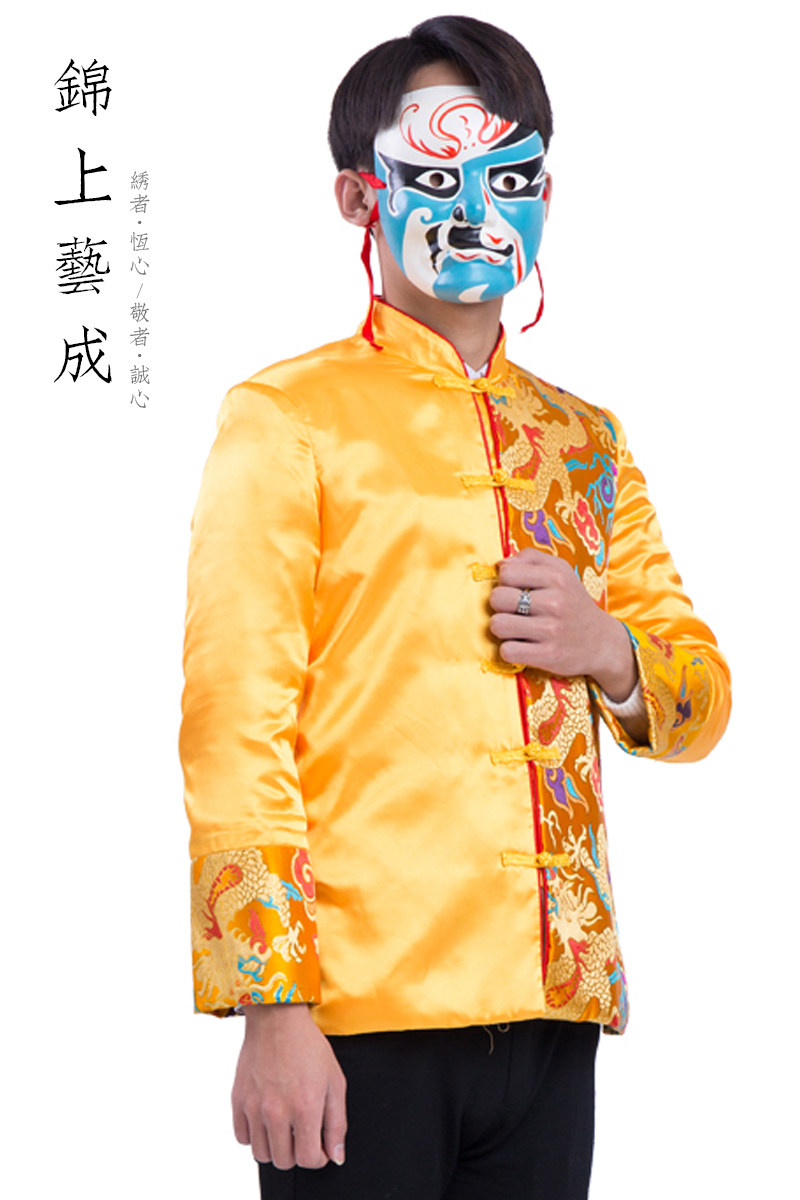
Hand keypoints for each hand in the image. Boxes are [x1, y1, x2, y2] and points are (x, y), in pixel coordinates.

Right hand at [232, 1003, 346, 1169]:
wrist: (277, 1019)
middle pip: (284, 1162)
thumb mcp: (335, 1081)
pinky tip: (266, 1119)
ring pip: (261, 1154)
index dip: (318, 1158)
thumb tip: (335, 1156)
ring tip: (284, 1127)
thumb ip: (337, 1123)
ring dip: (275, 1147)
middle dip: (297, 1153)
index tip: (319, 1147)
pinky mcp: (238, 1100)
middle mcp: (277, 1112)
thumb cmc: (309, 1047)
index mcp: (305, 1108)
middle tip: (302, 1134)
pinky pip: (242, 1138)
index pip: (308, 1160)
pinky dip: (254, 1135)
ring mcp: (254, 1107)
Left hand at [489, 548, 637, 701]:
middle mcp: (555, 602)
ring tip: (517, 629)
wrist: (601, 642)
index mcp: (556, 577)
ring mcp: (551, 630)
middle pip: (497, 598)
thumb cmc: (572, 602)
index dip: (505, 583)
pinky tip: (522, 646)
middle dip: (500, 606)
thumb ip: (530, 558)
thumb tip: (500, 564)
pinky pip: (507, 651)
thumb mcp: (561, 571)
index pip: (506, 573)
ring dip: (503, 629)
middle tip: (515, 611)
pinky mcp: (548, 655)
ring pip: (498, 625)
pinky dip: (510, 650)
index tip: (516, 591)